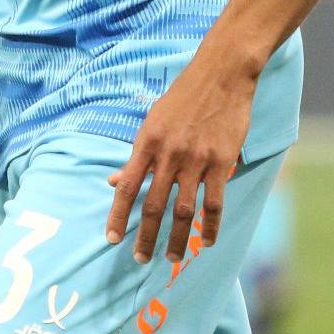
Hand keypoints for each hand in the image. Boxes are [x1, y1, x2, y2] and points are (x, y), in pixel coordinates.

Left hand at [105, 55, 254, 264]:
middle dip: (145, 236)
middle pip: (153, 205)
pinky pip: (214, 203)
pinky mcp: (221, 162)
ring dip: (176, 238)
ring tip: (171, 258)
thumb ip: (136, 155)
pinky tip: (206, 241)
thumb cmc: (183, 97)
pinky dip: (209, 226)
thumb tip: (112, 181)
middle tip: (140, 259)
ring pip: (183, 210)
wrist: (221, 74)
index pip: (127, 186)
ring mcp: (196, 160)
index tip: (112, 239)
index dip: (117, 215)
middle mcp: (168, 154)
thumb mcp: (152, 121)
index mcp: (147, 143)